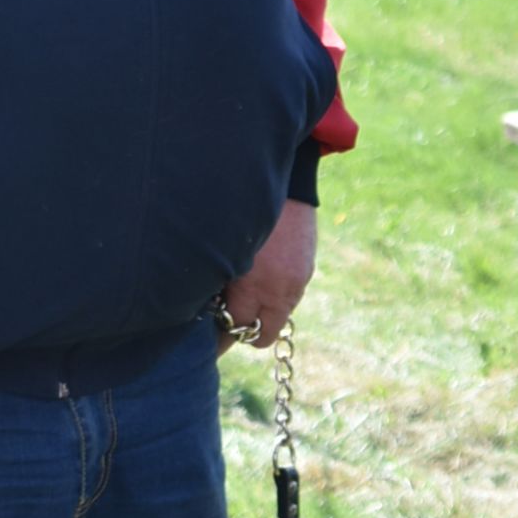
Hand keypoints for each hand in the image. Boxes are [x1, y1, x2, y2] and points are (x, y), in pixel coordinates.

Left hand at [219, 200, 316, 354]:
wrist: (283, 183)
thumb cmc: (237, 212)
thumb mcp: (220, 250)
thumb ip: (216, 284)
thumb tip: (211, 309)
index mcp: (255, 287)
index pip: (240, 331)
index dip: (222, 334)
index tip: (209, 333)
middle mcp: (282, 291)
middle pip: (263, 335)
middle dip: (245, 330)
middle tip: (227, 315)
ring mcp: (299, 281)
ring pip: (278, 315)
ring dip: (262, 309)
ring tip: (246, 287)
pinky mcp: (307, 269)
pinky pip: (289, 295)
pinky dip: (275, 291)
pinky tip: (263, 271)